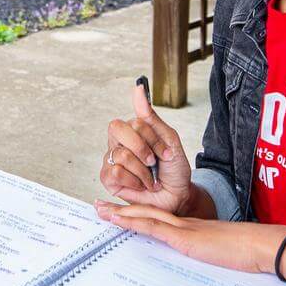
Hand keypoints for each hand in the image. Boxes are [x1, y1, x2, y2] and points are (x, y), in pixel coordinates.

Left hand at [94, 203, 285, 274]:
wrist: (262, 246)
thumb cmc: (248, 254)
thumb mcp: (222, 256)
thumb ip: (209, 256)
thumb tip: (204, 264)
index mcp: (192, 229)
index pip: (158, 219)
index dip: (138, 214)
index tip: (120, 212)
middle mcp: (184, 224)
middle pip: (146, 212)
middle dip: (121, 209)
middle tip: (98, 205)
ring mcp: (184, 229)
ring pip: (145, 216)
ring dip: (120, 212)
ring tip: (99, 209)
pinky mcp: (185, 238)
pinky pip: (154, 228)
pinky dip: (133, 222)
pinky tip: (118, 220)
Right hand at [100, 80, 191, 213]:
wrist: (177, 197)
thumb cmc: (174, 170)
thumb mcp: (169, 140)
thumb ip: (150, 116)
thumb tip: (138, 88)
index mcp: (133, 131)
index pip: (134, 121)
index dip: (152, 138)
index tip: (166, 152)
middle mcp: (119, 142)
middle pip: (117, 128)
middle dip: (141, 148)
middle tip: (153, 162)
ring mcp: (111, 160)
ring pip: (121, 154)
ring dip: (143, 170)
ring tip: (151, 179)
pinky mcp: (108, 178)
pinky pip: (115, 172)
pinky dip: (135, 180)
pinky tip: (140, 185)